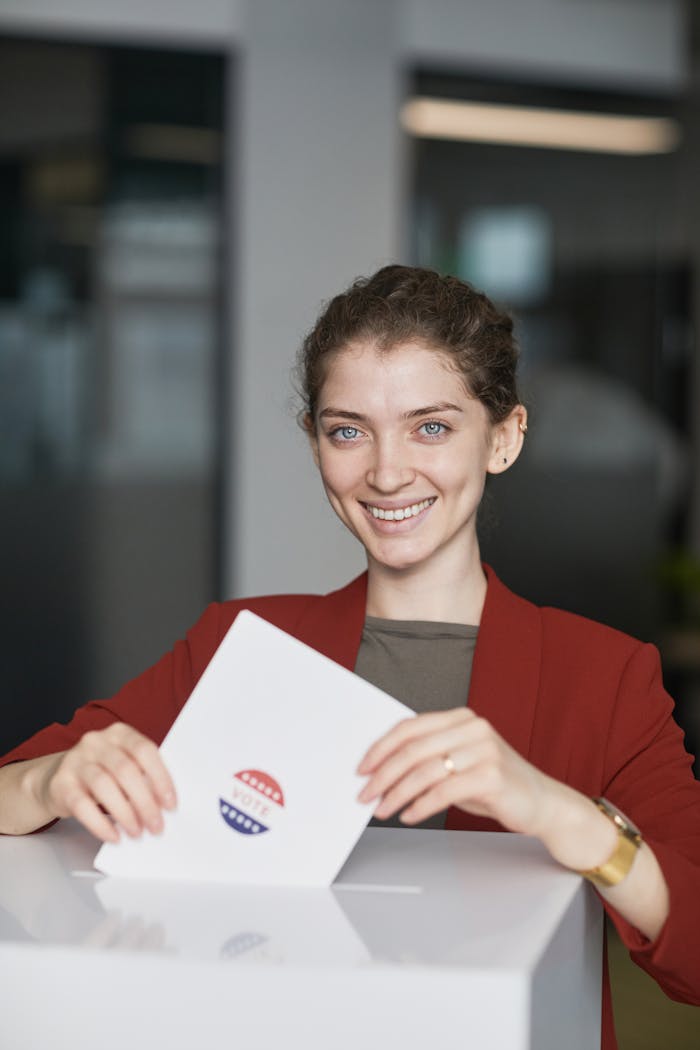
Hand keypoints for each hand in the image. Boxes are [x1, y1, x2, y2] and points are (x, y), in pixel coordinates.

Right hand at [33, 723, 176, 843]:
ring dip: (125, 813)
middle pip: (125, 770)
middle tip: (155, 826)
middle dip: (144, 802)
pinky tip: (113, 836)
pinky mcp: (60, 783)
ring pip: (104, 786)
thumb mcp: (123, 765)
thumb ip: (142, 776)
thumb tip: (163, 805)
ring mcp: (75, 761)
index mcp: (119, 733)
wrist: (56, 777)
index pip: (144, 750)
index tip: (170, 804)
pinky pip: (82, 806)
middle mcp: (96, 742)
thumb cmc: (102, 772)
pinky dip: (100, 824)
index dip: (160, 778)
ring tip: (136, 832)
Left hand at [357, 708, 556, 837]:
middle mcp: (472, 727)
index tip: (362, 768)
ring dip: (397, 793)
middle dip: (383, 774)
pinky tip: (409, 815)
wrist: (542, 802)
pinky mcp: (492, 775)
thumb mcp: (458, 762)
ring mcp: (484, 749)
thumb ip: (428, 758)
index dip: (381, 748)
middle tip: (366, 794)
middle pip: (413, 749)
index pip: (410, 727)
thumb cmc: (493, 783)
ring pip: (425, 771)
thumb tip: (381, 770)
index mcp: (460, 717)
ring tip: (383, 810)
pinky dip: (421, 806)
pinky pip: (444, 791)